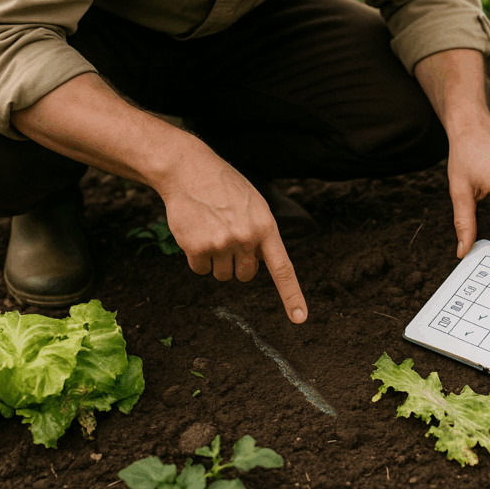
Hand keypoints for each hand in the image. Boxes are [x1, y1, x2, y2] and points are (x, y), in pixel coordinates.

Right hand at [156, 143, 307, 323]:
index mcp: (266, 227)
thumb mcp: (254, 205)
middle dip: (237, 263)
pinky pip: (200, 269)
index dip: (292, 296)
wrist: (189, 170)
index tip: (300, 318)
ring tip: (211, 230)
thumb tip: (260, 263)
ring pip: (222, 275)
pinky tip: (196, 232)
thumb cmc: (224, 187)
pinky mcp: (197, 248)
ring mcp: (221, 244)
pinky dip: (197, 257)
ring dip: (216, 260)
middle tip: (227, 237)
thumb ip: (261, 233)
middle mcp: (246, 238)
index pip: (282, 268)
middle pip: (245, 275)